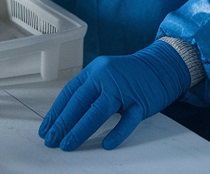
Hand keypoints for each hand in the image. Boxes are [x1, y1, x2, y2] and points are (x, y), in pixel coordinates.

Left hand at [39, 41, 190, 150]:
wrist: (162, 66)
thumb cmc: (131, 75)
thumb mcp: (106, 76)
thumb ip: (89, 91)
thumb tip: (66, 117)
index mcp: (95, 70)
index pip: (70, 93)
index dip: (56, 112)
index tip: (46, 128)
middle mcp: (106, 77)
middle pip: (80, 102)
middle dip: (63, 124)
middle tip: (52, 140)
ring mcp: (123, 89)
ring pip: (98, 111)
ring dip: (80, 130)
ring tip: (68, 144)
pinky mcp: (140, 101)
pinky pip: (127, 120)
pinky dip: (116, 133)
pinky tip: (106, 144)